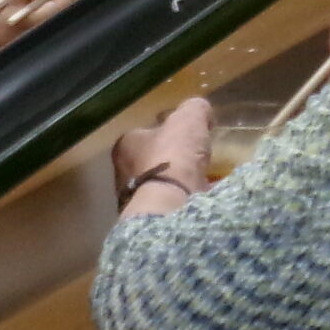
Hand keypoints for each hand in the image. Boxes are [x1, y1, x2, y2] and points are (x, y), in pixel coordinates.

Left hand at [113, 95, 210, 215]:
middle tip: (195, 156)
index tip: (184, 133)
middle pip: (151, 161)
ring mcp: (136, 201)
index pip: (143, 133)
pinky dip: (187, 200)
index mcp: (126, 145)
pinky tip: (206, 198)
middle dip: (171, 159)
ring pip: (161, 185)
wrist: (171, 206)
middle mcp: (123, 174)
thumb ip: (195, 109)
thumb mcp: (189, 118)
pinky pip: (172, 205)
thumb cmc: (173, 155)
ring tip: (205, 178)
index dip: (164, 132)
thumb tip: (201, 111)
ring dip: (179, 182)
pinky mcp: (152, 221)